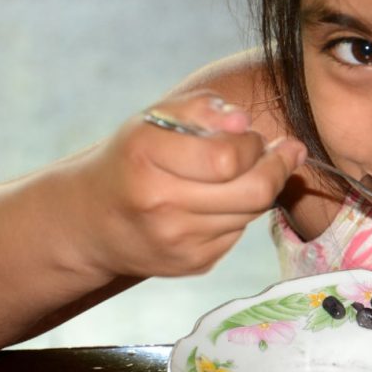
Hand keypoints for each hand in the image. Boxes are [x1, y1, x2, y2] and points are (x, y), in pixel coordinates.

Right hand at [71, 91, 305, 279]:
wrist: (90, 221)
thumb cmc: (133, 159)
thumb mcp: (154, 120)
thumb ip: (201, 108)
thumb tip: (243, 120)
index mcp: (146, 155)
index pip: (230, 156)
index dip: (253, 143)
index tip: (252, 134)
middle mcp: (159, 202)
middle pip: (254, 191)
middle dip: (277, 168)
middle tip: (281, 153)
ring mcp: (176, 239)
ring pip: (252, 212)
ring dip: (259, 189)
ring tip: (244, 173)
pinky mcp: (191, 263)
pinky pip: (238, 233)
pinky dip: (239, 213)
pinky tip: (220, 202)